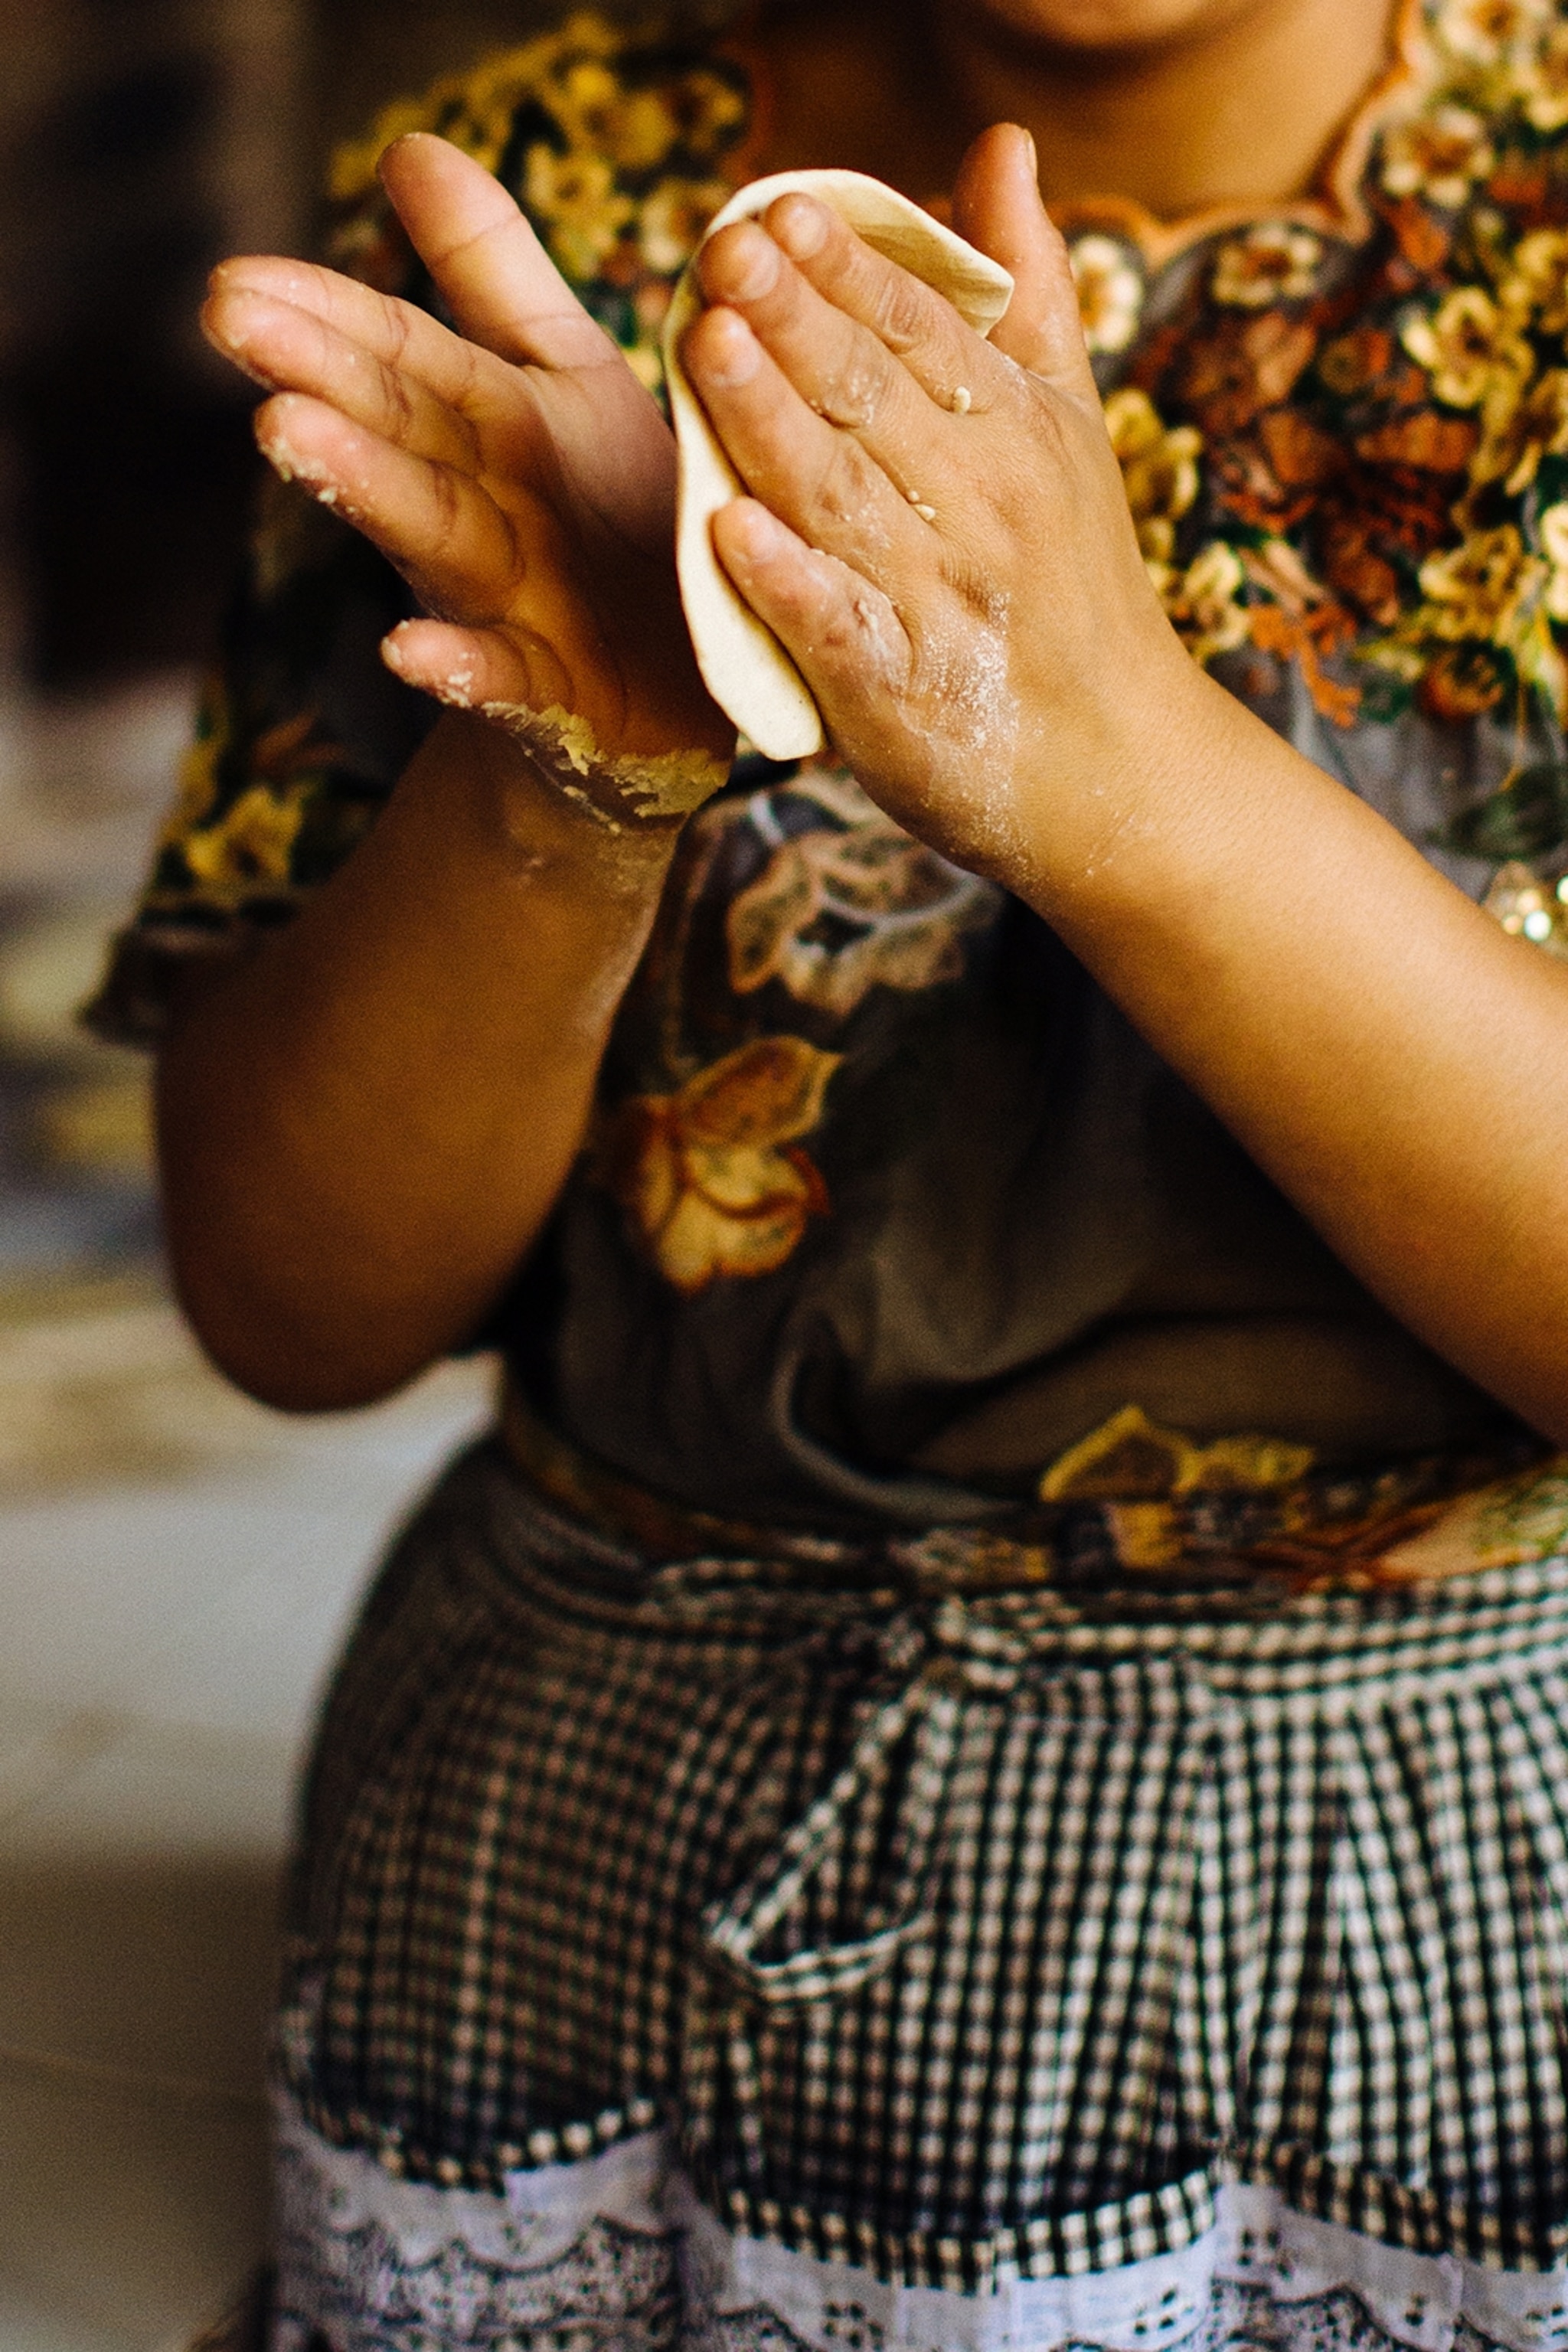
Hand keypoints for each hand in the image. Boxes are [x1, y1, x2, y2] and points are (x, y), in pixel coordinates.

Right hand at [204, 134, 733, 769]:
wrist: (667, 689)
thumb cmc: (607, 514)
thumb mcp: (564, 376)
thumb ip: (490, 275)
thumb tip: (407, 147)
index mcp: (482, 425)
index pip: (398, 353)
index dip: (327, 311)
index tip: (235, 276)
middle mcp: (477, 508)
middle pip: (398, 433)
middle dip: (322, 376)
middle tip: (234, 318)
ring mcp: (505, 602)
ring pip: (431, 536)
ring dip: (362, 484)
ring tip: (285, 429)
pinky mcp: (550, 692)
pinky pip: (500, 679)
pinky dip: (454, 667)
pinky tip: (405, 651)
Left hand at [681, 124, 1199, 880]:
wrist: (1120, 768)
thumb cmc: (1073, 589)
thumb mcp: (1065, 430)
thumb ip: (1024, 296)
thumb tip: (1000, 147)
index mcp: (1017, 435)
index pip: (922, 333)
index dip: (849, 270)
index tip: (783, 207)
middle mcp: (984, 510)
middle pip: (874, 402)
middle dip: (797, 323)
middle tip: (722, 250)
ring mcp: (941, 605)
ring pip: (844, 501)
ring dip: (772, 426)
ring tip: (708, 346)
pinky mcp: (902, 697)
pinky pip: (838, 630)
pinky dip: (788, 583)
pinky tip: (729, 534)